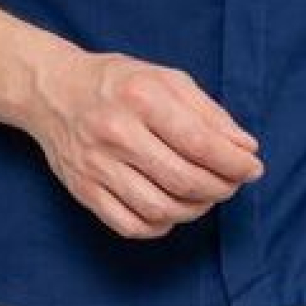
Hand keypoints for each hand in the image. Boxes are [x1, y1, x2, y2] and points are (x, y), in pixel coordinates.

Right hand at [29, 52, 263, 238]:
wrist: (52, 91)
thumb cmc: (118, 83)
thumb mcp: (166, 79)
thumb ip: (209, 113)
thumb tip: (245, 148)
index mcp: (142, 97)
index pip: (201, 143)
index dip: (234, 163)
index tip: (252, 169)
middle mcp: (117, 132)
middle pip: (184, 180)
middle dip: (220, 189)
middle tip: (231, 185)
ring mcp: (97, 165)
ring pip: (160, 208)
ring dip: (194, 210)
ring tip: (204, 197)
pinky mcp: (83, 189)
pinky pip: (130, 225)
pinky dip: (160, 226)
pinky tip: (170, 210)